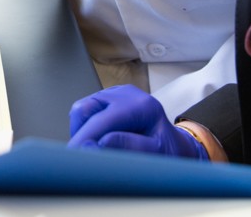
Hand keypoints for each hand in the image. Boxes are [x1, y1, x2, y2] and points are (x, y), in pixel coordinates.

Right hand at [67, 84, 206, 158]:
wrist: (175, 144)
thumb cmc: (169, 151)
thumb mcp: (156, 153)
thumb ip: (130, 147)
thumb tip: (99, 143)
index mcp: (142, 106)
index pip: (103, 119)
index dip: (85, 137)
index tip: (74, 154)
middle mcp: (127, 94)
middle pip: (86, 108)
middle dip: (80, 133)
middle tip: (80, 156)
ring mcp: (116, 93)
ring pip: (83, 108)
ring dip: (82, 130)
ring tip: (92, 149)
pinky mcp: (109, 97)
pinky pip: (87, 109)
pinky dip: (86, 126)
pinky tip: (97, 140)